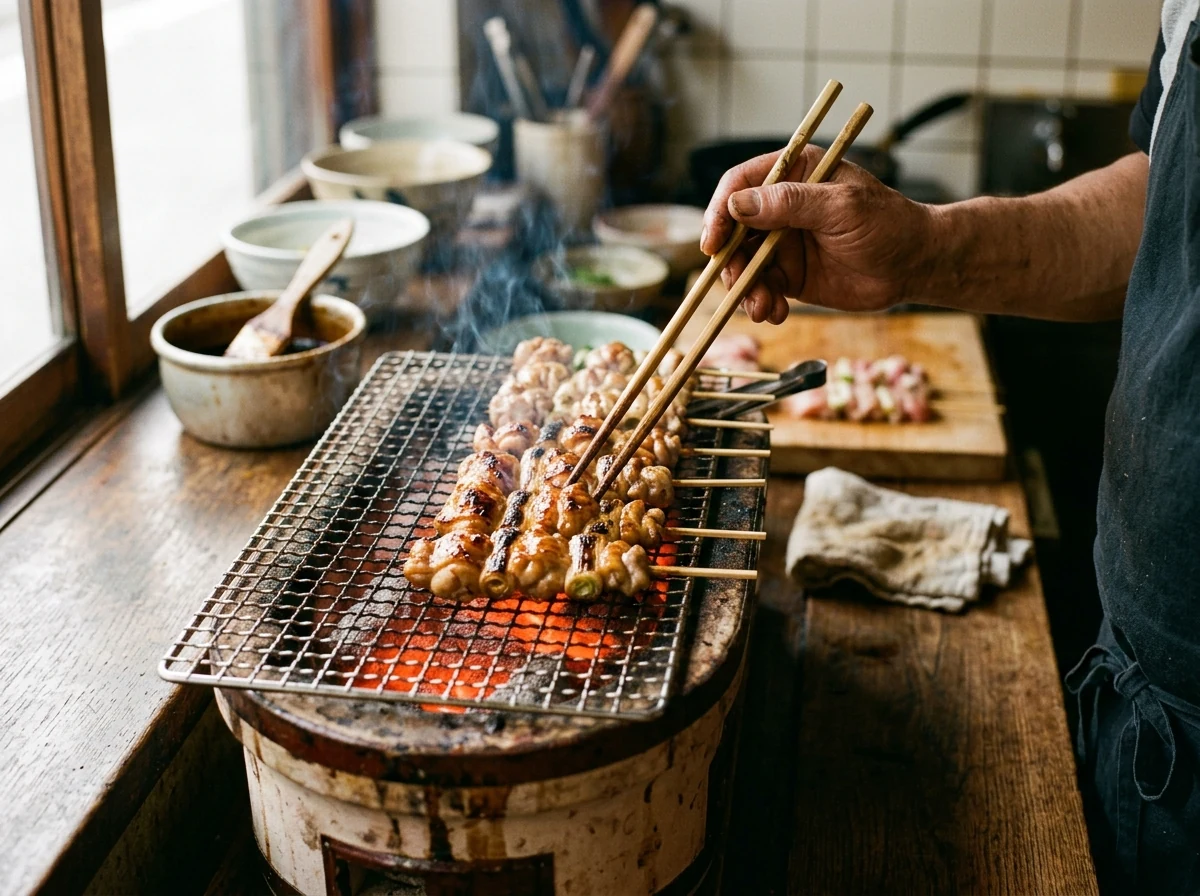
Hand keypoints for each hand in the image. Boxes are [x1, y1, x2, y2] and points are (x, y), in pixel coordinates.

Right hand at [700, 144, 939, 322]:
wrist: (915, 266)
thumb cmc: (889, 224)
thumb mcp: (841, 208)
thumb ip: (790, 204)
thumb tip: (738, 205)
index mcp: (794, 173)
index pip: (740, 185)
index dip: (720, 212)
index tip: (714, 242)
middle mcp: (781, 206)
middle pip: (733, 230)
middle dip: (730, 261)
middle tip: (739, 284)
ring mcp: (782, 242)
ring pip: (742, 264)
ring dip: (745, 289)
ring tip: (764, 307)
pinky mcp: (788, 275)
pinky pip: (760, 289)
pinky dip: (761, 304)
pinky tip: (776, 313)